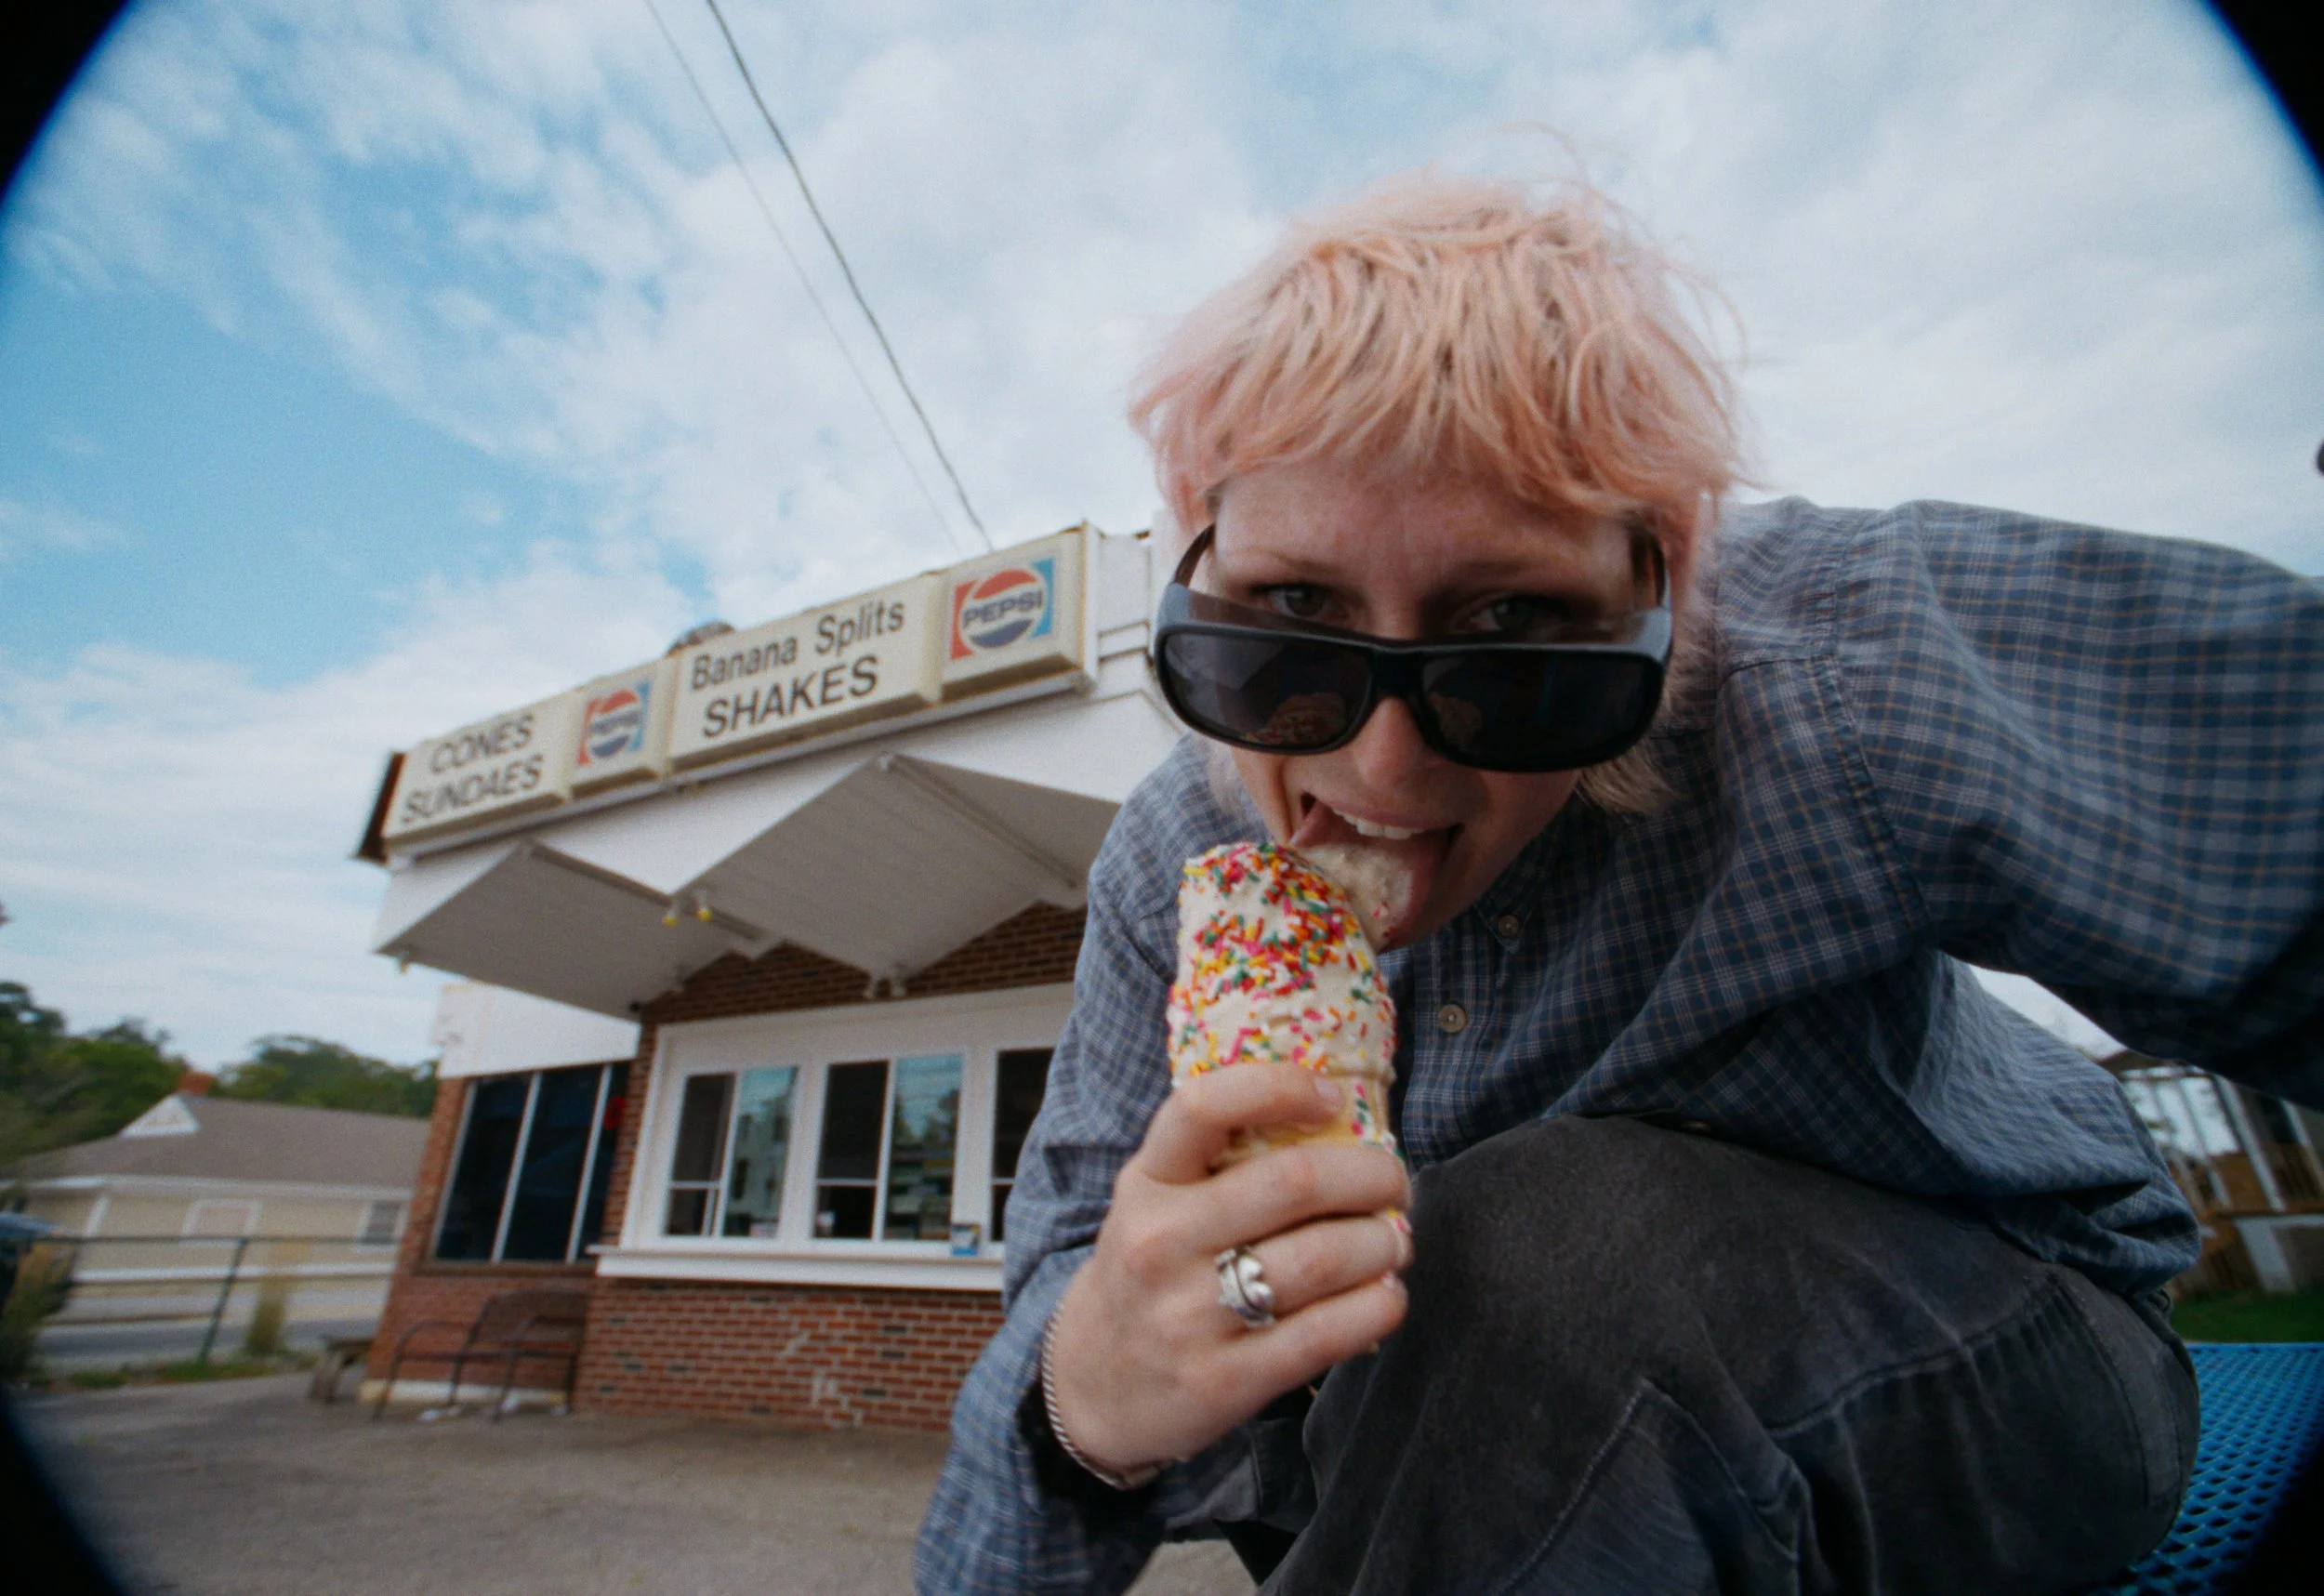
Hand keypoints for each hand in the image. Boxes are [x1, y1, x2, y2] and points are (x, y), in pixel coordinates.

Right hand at [1046, 1063, 1413, 1476]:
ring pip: (1322, 1259)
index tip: (1332, 1096)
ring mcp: (1190, 1316)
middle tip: (1393, 1182)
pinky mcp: (1224, 1380)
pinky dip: (1377, 1307)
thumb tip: (1343, 1124)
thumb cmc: (1149, 1274)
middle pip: (1295, 1183)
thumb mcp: (1156, 1203)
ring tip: (1393, 1243)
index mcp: (1148, 1184)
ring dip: (1383, 1244)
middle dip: (1371, 1175)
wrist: (1092, 1385)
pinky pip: (1326, 1334)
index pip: (1203, 1108)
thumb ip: (1219, 1162)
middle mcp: (1161, 1243)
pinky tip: (1385, 1296)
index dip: (1279, 1088)